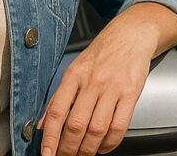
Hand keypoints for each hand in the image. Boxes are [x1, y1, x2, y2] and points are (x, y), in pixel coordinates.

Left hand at [39, 3, 176, 155]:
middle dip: (68, 150)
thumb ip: (60, 96)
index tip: (47, 155)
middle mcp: (93, 81)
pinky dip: (110, 143)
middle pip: (76, 125)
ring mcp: (113, 87)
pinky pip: (119, 126)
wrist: (132, 33)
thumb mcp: (76, 67)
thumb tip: (43, 125)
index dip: (50, 138)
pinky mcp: (131, 93)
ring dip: (88, 150)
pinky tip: (103, 146)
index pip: (58, 112)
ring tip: (83, 155)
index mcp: (75, 74)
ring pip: (97, 129)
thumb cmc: (103, 52)